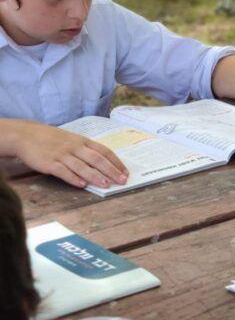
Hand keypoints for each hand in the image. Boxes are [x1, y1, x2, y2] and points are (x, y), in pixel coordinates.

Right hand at [10, 120, 127, 188]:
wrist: (25, 134)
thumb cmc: (52, 139)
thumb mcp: (72, 140)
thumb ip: (86, 150)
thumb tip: (103, 164)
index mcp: (83, 141)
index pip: (104, 151)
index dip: (116, 162)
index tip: (125, 172)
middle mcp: (74, 147)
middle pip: (97, 159)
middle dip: (111, 170)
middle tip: (121, 181)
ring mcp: (62, 154)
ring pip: (82, 166)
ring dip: (95, 176)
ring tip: (106, 184)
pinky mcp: (49, 163)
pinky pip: (63, 171)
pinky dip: (73, 178)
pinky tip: (82, 185)